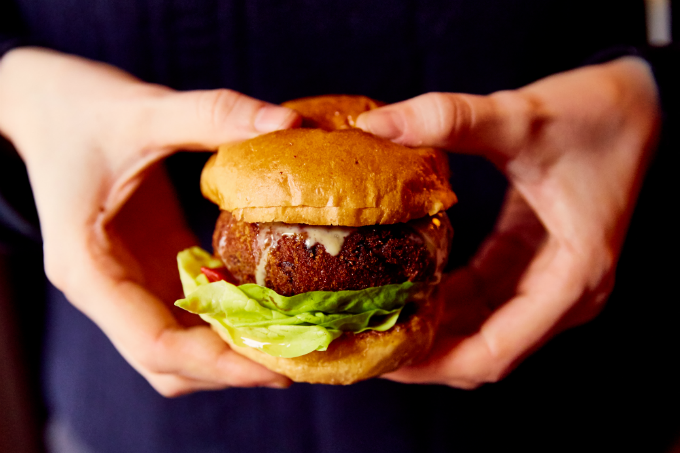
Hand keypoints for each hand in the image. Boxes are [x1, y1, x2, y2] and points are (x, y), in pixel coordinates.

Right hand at [0, 48, 298, 394]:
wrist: (49, 103)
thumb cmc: (81, 108)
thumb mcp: (144, 108)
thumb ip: (212, 114)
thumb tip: (288, 121)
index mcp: (89, 270)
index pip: (157, 346)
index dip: (221, 366)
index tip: (280, 369)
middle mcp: (105, 290)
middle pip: (170, 364)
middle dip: (232, 368)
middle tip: (298, 356)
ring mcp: (127, 283)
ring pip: (179, 348)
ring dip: (231, 352)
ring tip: (291, 339)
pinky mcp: (149, 267)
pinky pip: (189, 314)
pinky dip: (227, 320)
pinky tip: (269, 306)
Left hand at [356, 57, 659, 387]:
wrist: (636, 102)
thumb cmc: (596, 114)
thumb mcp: (521, 118)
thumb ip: (449, 118)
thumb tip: (376, 123)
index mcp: (572, 278)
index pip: (495, 351)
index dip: (435, 363)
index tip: (384, 361)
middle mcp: (565, 293)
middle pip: (485, 349)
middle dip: (425, 353)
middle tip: (365, 342)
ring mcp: (550, 280)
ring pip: (483, 327)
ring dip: (433, 329)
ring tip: (375, 319)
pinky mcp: (534, 261)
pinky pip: (484, 296)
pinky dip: (447, 299)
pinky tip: (407, 287)